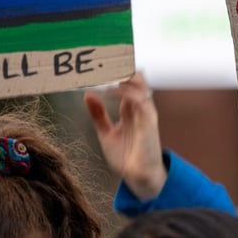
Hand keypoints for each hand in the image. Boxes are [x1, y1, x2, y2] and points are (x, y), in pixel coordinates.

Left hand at [84, 72, 166, 200]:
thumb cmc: (126, 156)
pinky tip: (111, 90)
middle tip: (104, 60)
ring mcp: (146, 113)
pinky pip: (140, 100)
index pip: (128, 83)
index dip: (117, 72)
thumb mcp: (106, 133)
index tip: (101, 63)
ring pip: (141, 85)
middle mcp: (140, 108)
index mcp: (131, 109)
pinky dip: (126, 92)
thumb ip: (98, 115)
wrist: (138, 176)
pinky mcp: (149, 121)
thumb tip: (88, 94)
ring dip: (125, 76)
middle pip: (137, 79)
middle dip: (123, 69)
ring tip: (108, 70)